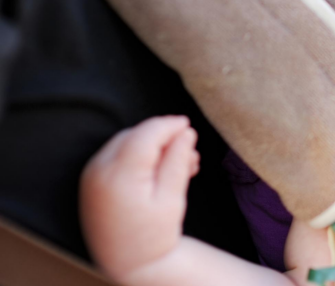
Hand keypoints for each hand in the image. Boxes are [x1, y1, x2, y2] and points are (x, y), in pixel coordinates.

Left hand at [80, 116, 199, 280]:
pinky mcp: (91, 179)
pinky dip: (137, 154)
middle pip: (135, 135)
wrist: (127, 262)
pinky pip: (116, 154)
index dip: (170, 125)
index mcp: (120, 175)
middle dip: (163, 137)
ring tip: (179, 164)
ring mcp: (91, 174)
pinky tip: (157, 169)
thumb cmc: (153, 235)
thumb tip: (186, 133)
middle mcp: (99, 170)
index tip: (189, 125)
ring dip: (151, 145)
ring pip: (125, 142)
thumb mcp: (172, 199)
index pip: (147, 133)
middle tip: (190, 153)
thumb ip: (177, 161)